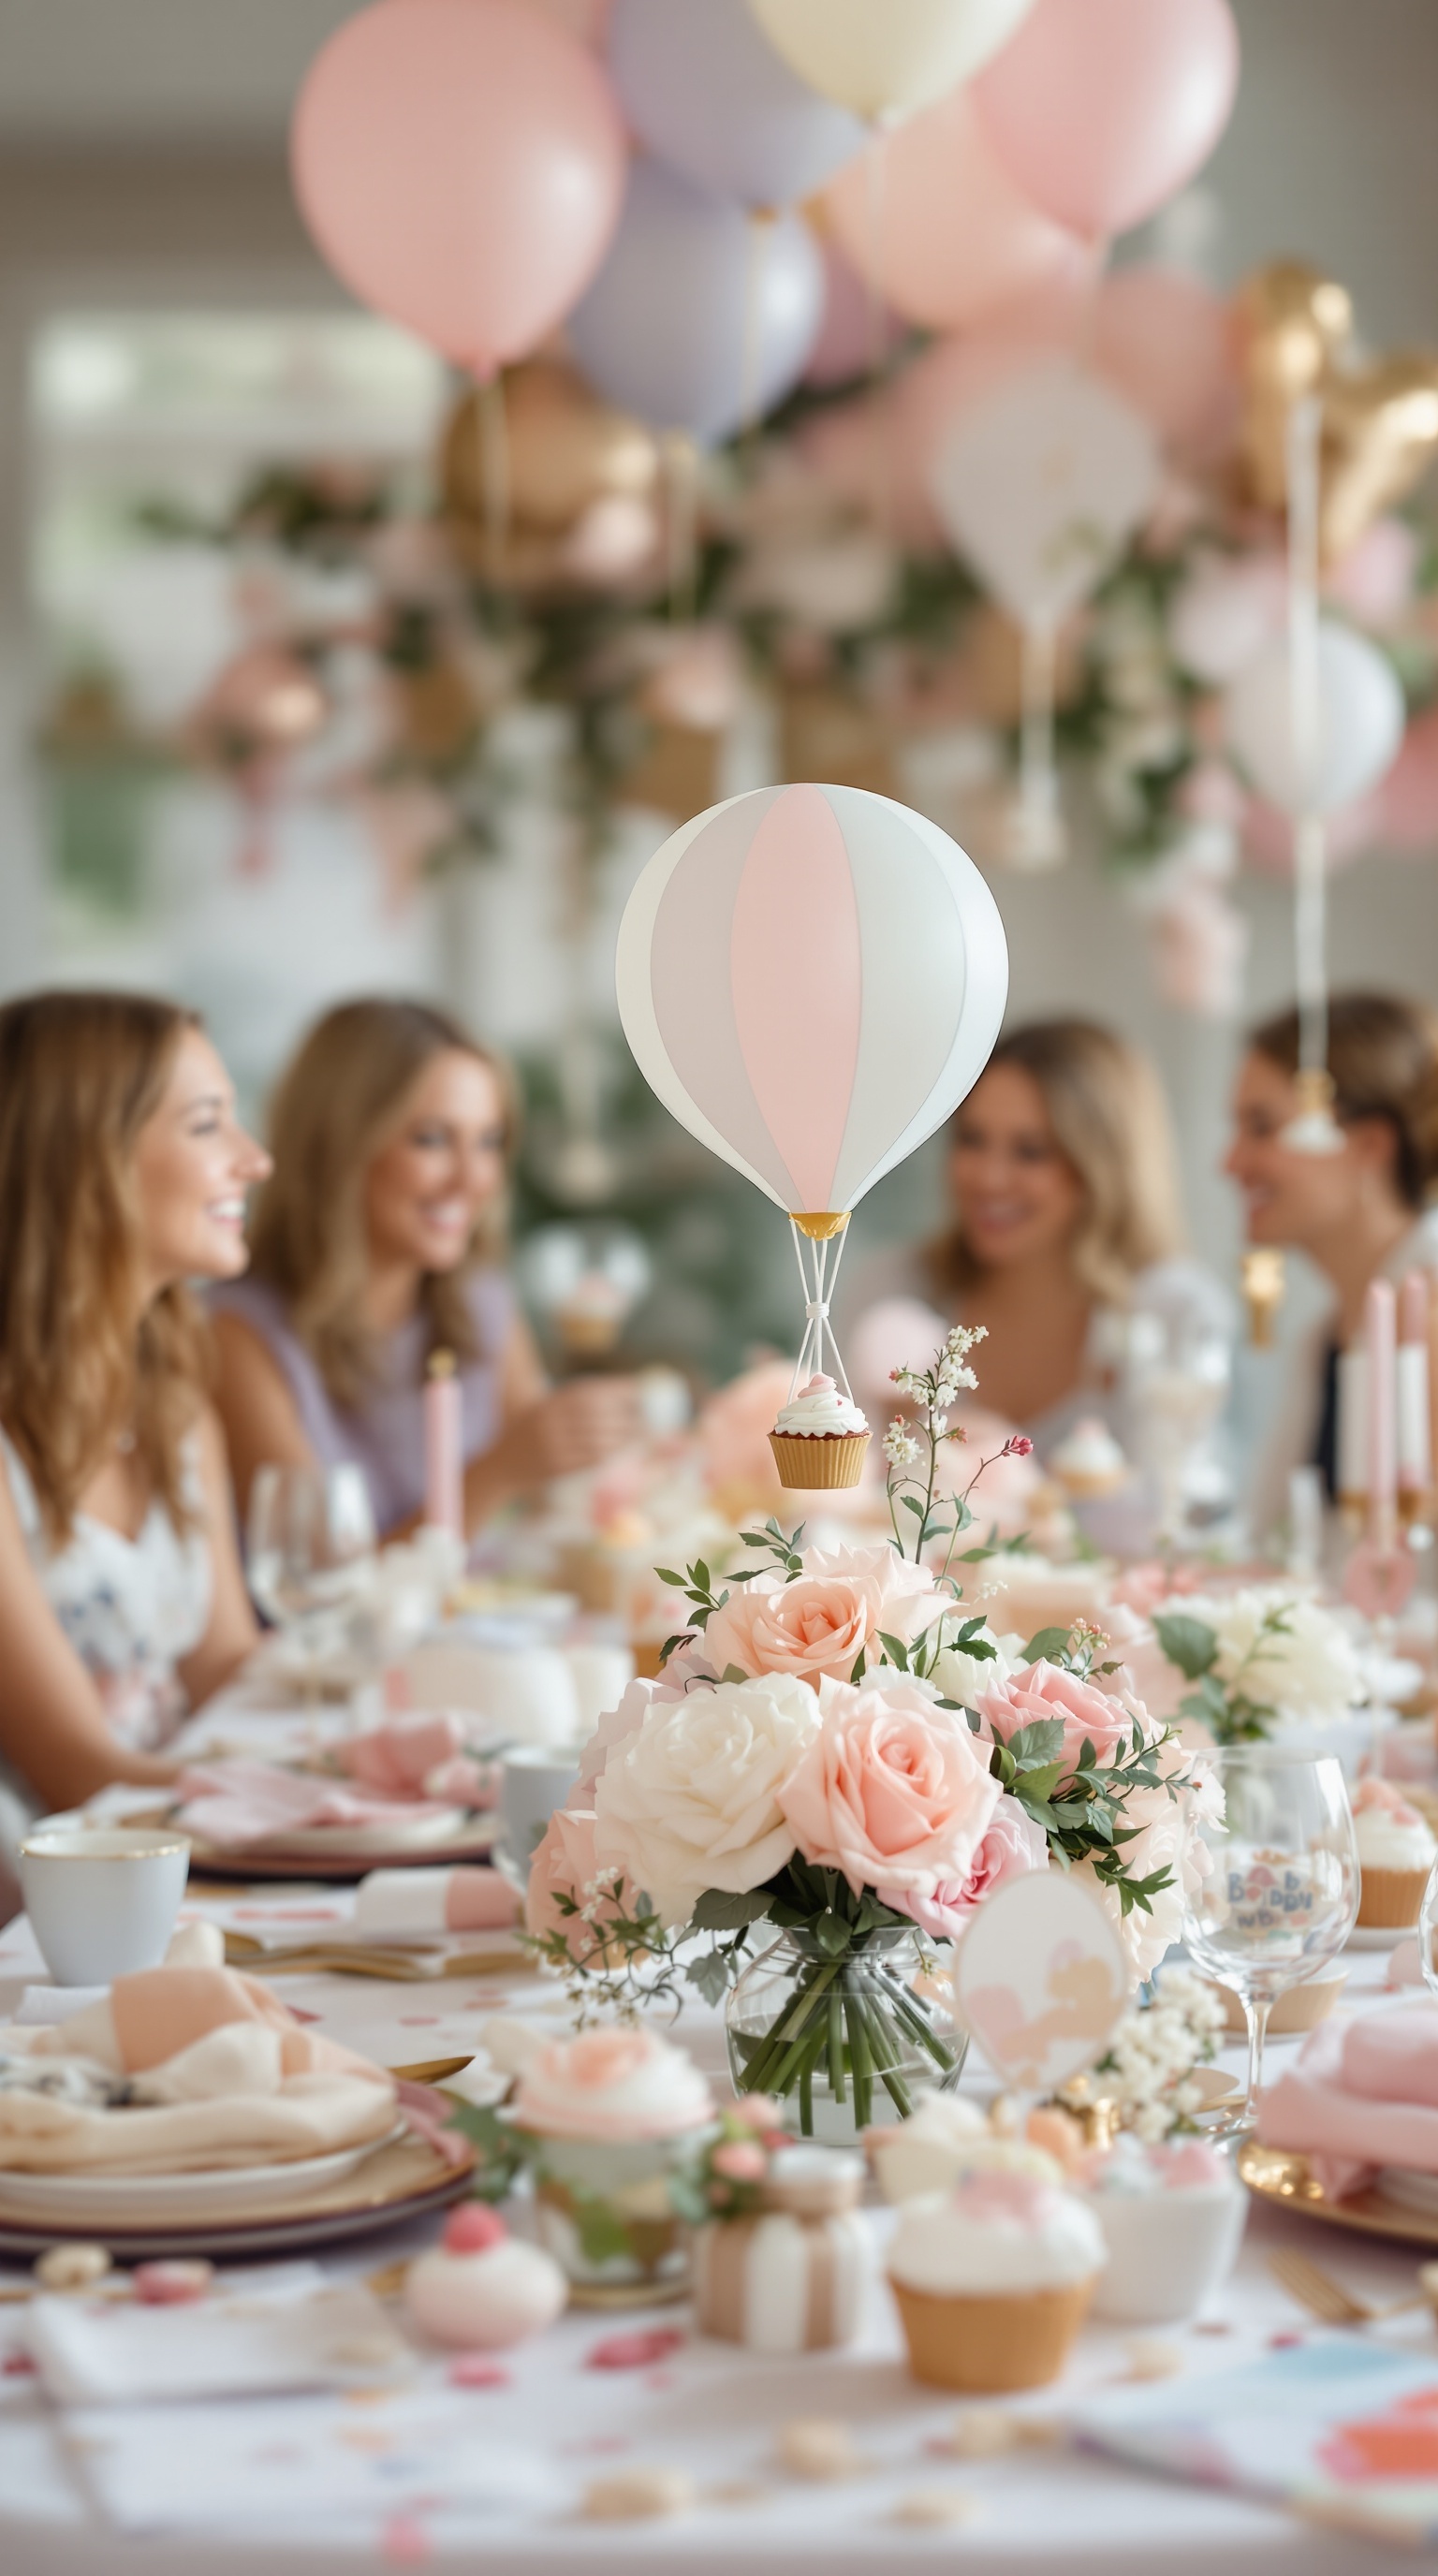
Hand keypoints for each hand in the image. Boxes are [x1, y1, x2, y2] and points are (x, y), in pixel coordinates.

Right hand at [527, 1377, 643, 1480]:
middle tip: (648, 1421)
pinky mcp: (555, 1465)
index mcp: (552, 1401)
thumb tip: (627, 1392)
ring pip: (598, 1439)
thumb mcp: (549, 1408)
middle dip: (628, 1417)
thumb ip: (579, 1401)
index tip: (640, 1394)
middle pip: (599, 1415)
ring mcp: (552, 1443)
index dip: (619, 1392)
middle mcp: (551, 1419)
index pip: (592, 1392)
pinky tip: (621, 1452)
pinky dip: (609, 1454)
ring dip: (624, 1439)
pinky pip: (588, 1459)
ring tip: (641, 1438)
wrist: (502, 1463)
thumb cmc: (536, 1432)